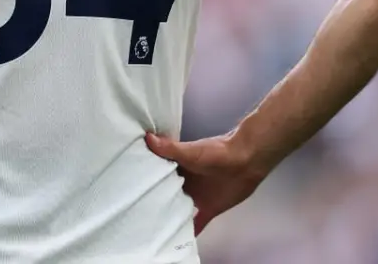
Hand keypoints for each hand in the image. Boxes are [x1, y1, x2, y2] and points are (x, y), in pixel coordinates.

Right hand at [145, 131, 267, 235]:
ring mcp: (195, 197)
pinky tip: (179, 240)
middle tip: (138, 213)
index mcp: (176, 168)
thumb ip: (171, 148)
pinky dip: (189, 231)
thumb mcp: (191, 151)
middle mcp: (183, 184)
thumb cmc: (217, 152)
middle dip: (154, 203)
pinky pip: (196, 223)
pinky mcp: (208, 209)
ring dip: (169, 217)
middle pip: (165, 195)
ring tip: (153, 228)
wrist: (246, 160)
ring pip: (178, 210)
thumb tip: (148, 138)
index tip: (131, 190)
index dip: (145, 183)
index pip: (156, 177)